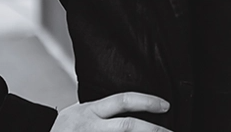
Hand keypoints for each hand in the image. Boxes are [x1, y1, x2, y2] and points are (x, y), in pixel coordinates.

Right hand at [52, 92, 171, 130]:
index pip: (123, 100)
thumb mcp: (81, 112)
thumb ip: (103, 111)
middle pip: (127, 126)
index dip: (146, 101)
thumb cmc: (64, 129)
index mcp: (90, 111)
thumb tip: (131, 108)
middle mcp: (91, 127)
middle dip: (152, 130)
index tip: (166, 105)